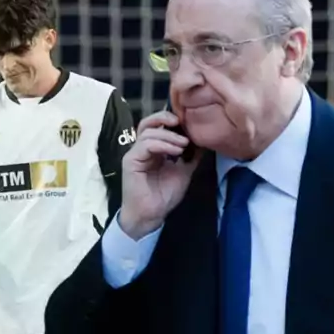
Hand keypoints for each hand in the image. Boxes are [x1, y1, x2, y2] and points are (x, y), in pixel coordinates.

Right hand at [118, 110, 201, 238]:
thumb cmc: (165, 196)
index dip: (170, 120)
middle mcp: (142, 148)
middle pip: (148, 123)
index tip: (187, 123)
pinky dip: (162, 144)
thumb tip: (203, 142)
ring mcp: (135, 153)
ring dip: (169, 136)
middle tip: (183, 124)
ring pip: (148, 132)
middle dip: (165, 119)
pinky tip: (175, 151)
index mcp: (153, 149)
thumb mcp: (184, 171)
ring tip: (184, 144)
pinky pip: (145, 145)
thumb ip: (191, 156)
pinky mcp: (131, 161)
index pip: (157, 126)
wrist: (152, 215)